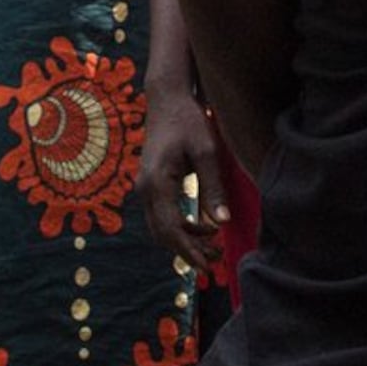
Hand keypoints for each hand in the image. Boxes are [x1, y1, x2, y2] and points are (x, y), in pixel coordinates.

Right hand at [140, 77, 224, 270]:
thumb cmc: (188, 121)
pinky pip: (162, 215)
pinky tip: (203, 227)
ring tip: (213, 248)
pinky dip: (180, 227)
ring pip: (160, 227)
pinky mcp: (151, 184)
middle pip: (161, 234)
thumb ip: (213, 186)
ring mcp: (145, 187)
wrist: (167, 99)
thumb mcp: (207, 151)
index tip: (208, 266)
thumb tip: (221, 221)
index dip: (188, 251)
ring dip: (184, 241)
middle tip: (215, 261)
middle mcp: (145, 188)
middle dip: (187, 251)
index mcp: (156, 183)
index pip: (169, 229)